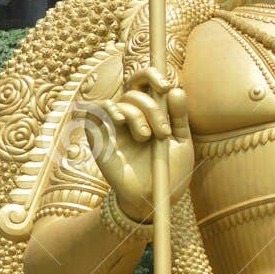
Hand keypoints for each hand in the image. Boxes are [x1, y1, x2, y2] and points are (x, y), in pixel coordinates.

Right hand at [91, 66, 192, 221]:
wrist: (155, 198)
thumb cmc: (169, 171)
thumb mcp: (181, 142)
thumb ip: (179, 116)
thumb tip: (176, 90)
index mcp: (149, 112)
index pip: (143, 81)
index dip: (151, 75)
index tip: (166, 86)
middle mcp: (130, 116)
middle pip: (134, 92)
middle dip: (153, 108)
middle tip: (162, 133)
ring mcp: (113, 127)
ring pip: (119, 103)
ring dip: (136, 115)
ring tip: (146, 137)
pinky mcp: (98, 140)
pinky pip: (93, 113)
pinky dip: (105, 110)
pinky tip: (120, 122)